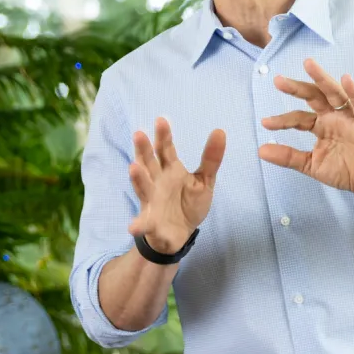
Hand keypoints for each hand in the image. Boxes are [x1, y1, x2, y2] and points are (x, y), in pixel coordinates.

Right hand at [127, 117, 224, 254]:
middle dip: (143, 150)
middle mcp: (157, 182)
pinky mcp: (151, 222)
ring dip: (138, 178)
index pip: (165, 149)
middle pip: (149, 163)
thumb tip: (220, 131)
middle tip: (139, 134)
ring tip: (134, 168)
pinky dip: (138, 225)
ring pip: (143, 187)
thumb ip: (211, 159)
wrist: (181, 233)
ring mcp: (152, 201)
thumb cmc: (189, 203)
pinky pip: (144, 223)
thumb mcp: (205, 180)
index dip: (164, 136)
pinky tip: (133, 226)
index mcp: (171, 170)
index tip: (161, 120)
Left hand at [259, 58, 353, 199]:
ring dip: (323, 78)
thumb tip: (261, 150)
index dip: (282, 120)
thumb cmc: (344, 171)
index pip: (298, 118)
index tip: (265, 123)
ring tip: (309, 64)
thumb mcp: (311, 165)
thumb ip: (288, 157)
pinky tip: (346, 79)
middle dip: (297, 88)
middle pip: (314, 97)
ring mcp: (349, 118)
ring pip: (335, 93)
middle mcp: (333, 117)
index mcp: (320, 126)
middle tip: (278, 80)